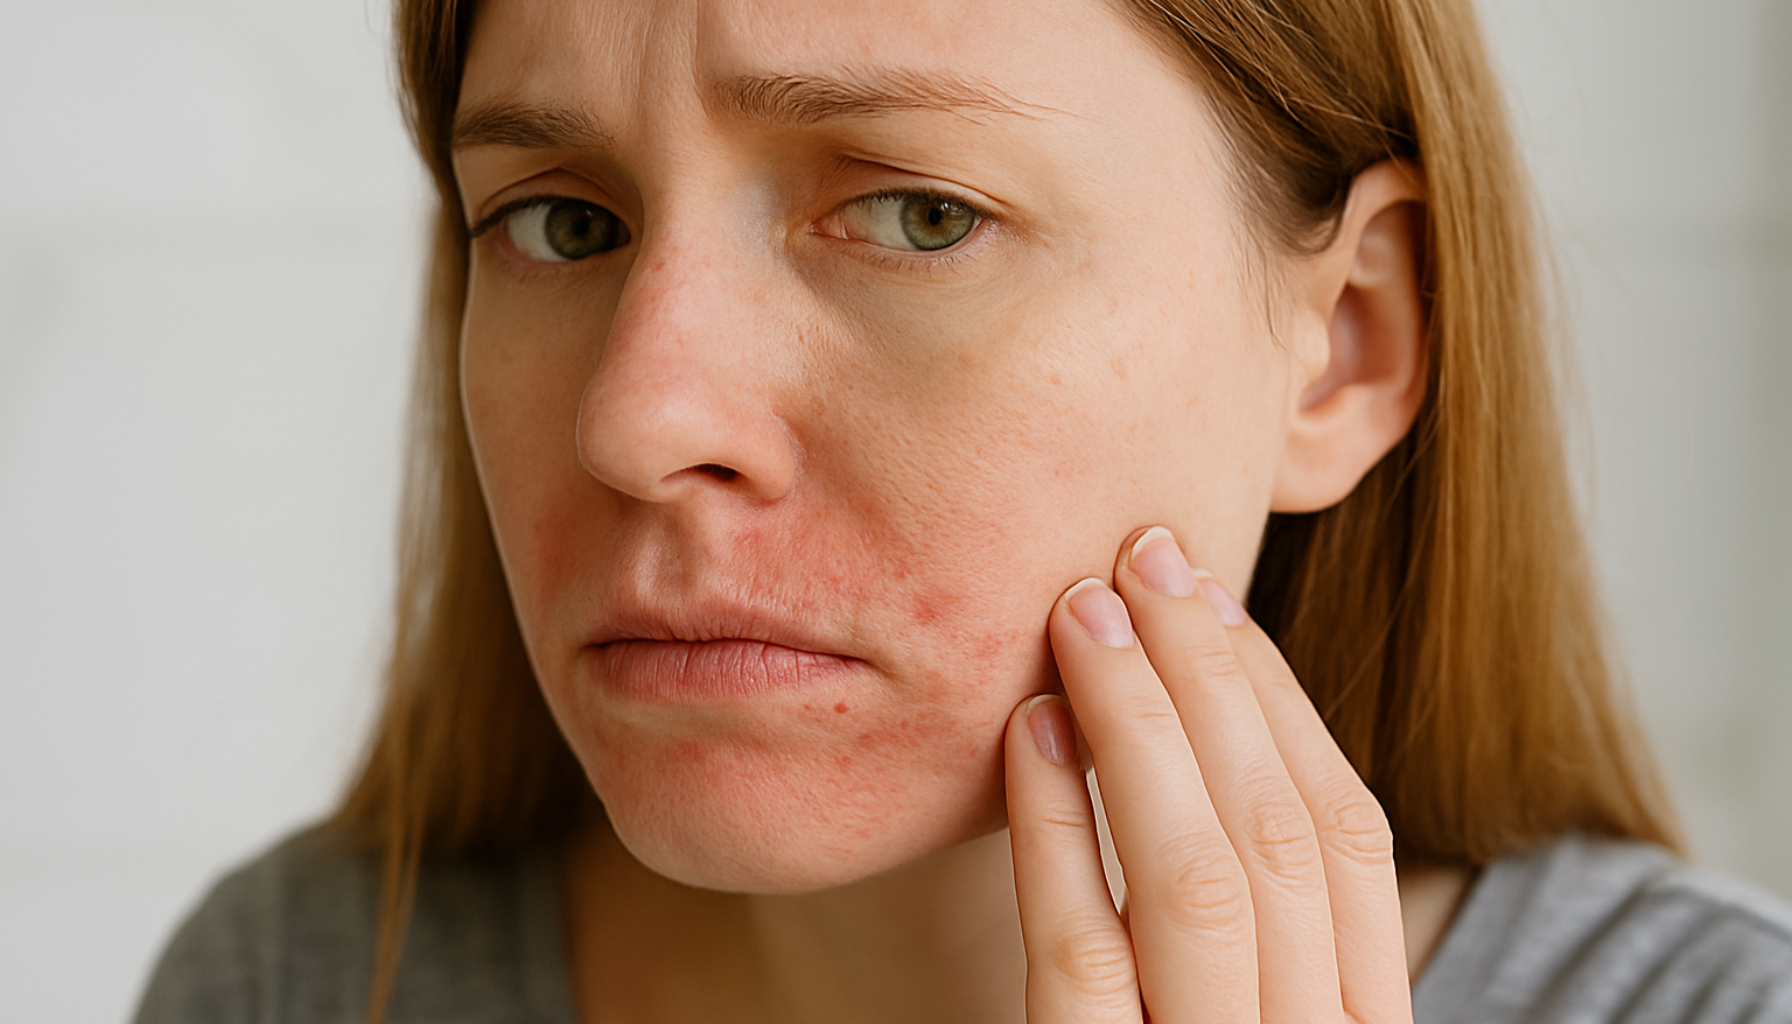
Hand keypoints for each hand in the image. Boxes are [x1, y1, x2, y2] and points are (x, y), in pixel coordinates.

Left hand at [1003, 526, 1411, 1023]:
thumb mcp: (1254, 1006)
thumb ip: (1258, 920)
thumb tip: (1202, 718)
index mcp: (1361, 1022)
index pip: (1349, 837)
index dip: (1281, 701)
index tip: (1214, 598)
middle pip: (1274, 832)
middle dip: (1209, 675)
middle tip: (1140, 557)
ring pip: (1193, 878)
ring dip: (1137, 721)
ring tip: (1082, 613)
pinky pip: (1082, 954)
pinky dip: (1056, 829)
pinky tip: (1030, 730)